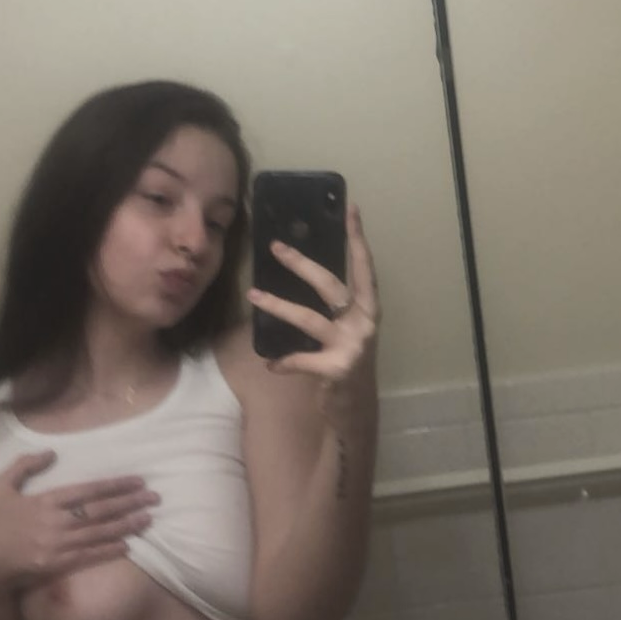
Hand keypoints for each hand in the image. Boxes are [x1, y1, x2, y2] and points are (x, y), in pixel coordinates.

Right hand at [0, 454, 160, 595]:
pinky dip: (109, 550)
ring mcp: (57, 545)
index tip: (138, 481)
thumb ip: (24, 466)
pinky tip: (128, 545)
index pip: (88, 490)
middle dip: (130, 503)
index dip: (116, 485)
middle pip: (100, 510)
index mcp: (45, 501)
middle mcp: (55, 522)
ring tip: (148, 519)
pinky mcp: (57, 565)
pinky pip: (88, 556)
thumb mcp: (1, 486)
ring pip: (99, 532)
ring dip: (127, 525)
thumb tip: (51, 452)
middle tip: (155, 498)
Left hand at [248, 201, 379, 412]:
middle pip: (330, 285)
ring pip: (309, 319)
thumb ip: (332, 306)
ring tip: (253, 295)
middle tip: (276, 247)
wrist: (355, 409)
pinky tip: (271, 363)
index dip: (357, 239)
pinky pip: (303, 360)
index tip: (351, 210)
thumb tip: (302, 271)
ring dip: (278, 306)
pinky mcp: (337, 369)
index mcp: (367, 309)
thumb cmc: (345, 361)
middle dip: (302, 265)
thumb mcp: (345, 330)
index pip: (363, 268)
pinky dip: (285, 361)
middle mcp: (364, 323)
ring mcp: (352, 346)